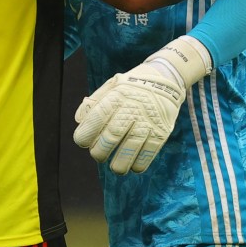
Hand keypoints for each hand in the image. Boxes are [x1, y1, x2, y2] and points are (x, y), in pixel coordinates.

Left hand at [74, 37, 210, 174]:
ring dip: (120, 163)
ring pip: (131, 147)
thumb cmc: (132, 86)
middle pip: (112, 135)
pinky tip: (133, 166)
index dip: (85, 133)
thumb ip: (95, 102)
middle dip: (100, 151)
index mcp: (117, 96)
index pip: (97, 117)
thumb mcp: (112, 85)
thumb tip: (79, 121)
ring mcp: (148, 121)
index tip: (82, 141)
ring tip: (115, 167)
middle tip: (98, 155)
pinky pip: (149, 152)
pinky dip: (139, 164)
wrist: (166, 79)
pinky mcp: (161, 131)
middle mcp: (132, 108)